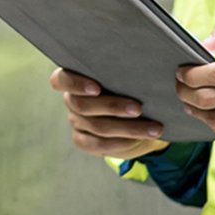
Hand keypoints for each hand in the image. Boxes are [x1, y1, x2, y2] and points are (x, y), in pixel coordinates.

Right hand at [50, 68, 167, 159]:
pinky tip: (141, 139)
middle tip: (138, 108)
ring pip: (97, 126)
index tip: (96, 88)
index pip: (61, 80)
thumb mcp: (131, 77)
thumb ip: (128, 73)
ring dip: (128, 128)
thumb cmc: (134, 87)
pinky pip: (99, 144)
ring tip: (154, 128)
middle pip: (82, 105)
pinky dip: (122, 142)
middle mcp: (72, 100)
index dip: (75, 84)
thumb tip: (147, 70)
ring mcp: (76, 122)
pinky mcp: (83, 140)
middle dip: (113, 107)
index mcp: (76, 78)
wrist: (141, 115)